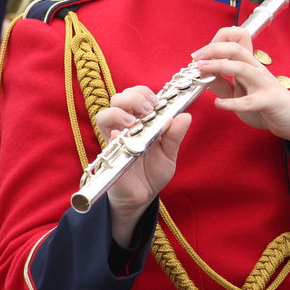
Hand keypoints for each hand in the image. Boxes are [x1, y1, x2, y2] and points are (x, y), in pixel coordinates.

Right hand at [97, 85, 190, 246]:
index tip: (158, 102)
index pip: (138, 95)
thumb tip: (186, 116)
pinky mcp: (108, 151)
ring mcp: (115, 137)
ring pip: (105, 112)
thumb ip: (175, 136)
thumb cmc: (154, 172)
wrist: (142, 196)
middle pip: (120, 97)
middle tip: (148, 110)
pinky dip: (112, 131)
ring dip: (120, 111)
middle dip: (134, 97)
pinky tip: (122, 136)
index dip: (146, 93)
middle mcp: (127, 125)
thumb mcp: (169, 154)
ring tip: (134, 122)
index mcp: (144, 121)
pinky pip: (103, 135)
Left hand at [193, 27, 289, 163]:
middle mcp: (256, 69)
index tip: (202, 53)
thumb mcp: (239, 91)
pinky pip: (250, 101)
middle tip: (195, 58)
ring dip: (219, 66)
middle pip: (236, 48)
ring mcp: (264, 84)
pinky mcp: (269, 101)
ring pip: (241, 68)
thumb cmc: (266, 103)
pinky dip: (232, 103)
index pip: (237, 37)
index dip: (218, 40)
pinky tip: (218, 105)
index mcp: (250, 64)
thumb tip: (201, 73)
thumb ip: (221, 82)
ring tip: (201, 70)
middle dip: (213, 48)